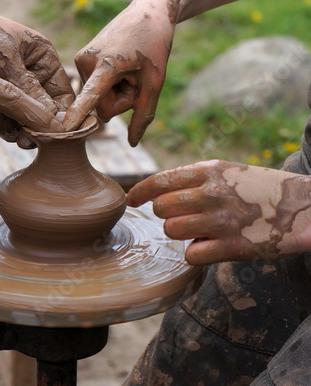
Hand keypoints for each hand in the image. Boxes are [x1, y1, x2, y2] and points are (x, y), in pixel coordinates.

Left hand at [0, 0, 74, 138]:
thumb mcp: (5, 60)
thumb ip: (29, 93)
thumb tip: (55, 123)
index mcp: (43, 62)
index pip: (64, 99)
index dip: (60, 119)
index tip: (48, 134)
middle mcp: (29, 80)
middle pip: (40, 118)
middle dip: (25, 123)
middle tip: (17, 133)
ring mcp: (7, 94)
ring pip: (16, 126)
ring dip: (1, 123)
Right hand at [63, 0, 178, 145]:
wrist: (147, 13)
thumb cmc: (154, 45)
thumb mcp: (155, 82)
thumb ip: (144, 114)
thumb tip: (132, 144)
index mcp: (107, 64)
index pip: (90, 96)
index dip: (78, 113)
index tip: (64, 127)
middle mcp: (86, 62)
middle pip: (101, 107)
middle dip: (121, 100)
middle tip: (134, 76)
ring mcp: (80, 61)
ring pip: (98, 99)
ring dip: (116, 91)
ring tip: (127, 67)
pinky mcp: (80, 61)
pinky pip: (94, 88)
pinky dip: (109, 84)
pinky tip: (118, 66)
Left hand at [126, 160, 310, 264]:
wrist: (305, 205)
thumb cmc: (257, 188)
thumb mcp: (226, 172)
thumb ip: (192, 180)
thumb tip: (155, 194)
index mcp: (209, 170)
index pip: (159, 181)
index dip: (139, 192)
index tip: (131, 201)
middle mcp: (212, 192)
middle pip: (161, 209)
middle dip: (167, 215)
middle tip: (185, 217)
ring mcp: (222, 220)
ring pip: (171, 231)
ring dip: (181, 234)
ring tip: (202, 231)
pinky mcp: (233, 246)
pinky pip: (191, 255)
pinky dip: (197, 254)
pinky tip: (212, 246)